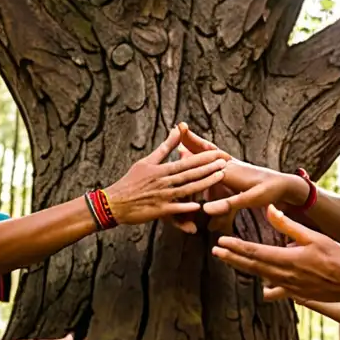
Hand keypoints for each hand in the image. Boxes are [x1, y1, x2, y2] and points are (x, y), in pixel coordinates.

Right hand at [104, 124, 228, 228]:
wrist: (115, 202)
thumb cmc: (131, 181)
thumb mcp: (146, 161)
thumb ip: (164, 147)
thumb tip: (177, 129)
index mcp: (161, 170)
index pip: (186, 162)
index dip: (203, 158)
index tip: (217, 153)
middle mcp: (163, 182)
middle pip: (190, 173)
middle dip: (209, 168)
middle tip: (225, 162)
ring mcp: (162, 196)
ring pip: (187, 189)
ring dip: (204, 183)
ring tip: (219, 178)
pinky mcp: (159, 210)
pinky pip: (175, 209)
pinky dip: (186, 207)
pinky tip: (199, 206)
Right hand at [180, 127, 308, 225]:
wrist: (285, 186)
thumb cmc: (269, 192)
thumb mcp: (250, 200)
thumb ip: (228, 204)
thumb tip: (206, 209)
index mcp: (229, 170)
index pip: (205, 160)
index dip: (190, 153)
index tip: (176, 146)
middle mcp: (229, 163)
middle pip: (206, 149)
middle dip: (192, 139)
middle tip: (178, 127)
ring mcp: (232, 164)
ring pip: (210, 151)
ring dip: (197, 144)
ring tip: (184, 136)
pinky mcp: (234, 167)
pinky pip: (216, 156)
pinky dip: (206, 151)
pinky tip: (200, 152)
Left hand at [212, 205, 339, 303]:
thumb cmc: (337, 258)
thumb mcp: (314, 236)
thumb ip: (288, 225)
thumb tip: (269, 209)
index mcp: (287, 259)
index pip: (254, 252)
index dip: (236, 247)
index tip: (221, 243)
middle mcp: (284, 275)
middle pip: (252, 266)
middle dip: (232, 258)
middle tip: (216, 251)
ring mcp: (289, 287)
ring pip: (260, 277)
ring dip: (243, 268)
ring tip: (229, 261)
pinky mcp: (296, 293)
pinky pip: (275, 290)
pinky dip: (265, 285)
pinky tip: (261, 285)